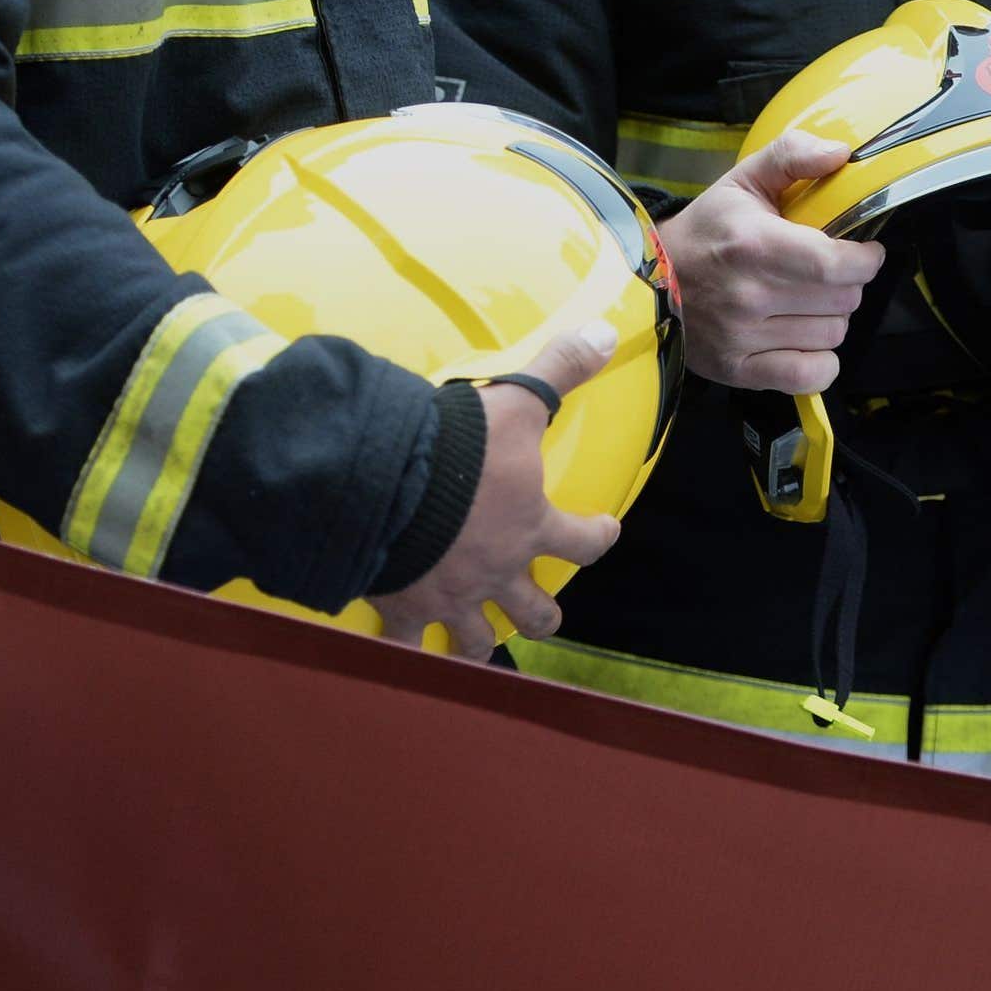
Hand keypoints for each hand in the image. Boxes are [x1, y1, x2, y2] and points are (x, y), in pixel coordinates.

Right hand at [366, 320, 625, 661]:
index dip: (598, 537)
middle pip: (535, 613)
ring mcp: (451, 597)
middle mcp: (497, 572)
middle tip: (540, 614)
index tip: (604, 530)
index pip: (583, 541)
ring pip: (475, 642)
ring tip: (474, 648)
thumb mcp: (516, 401)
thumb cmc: (455, 447)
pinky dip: (405, 654)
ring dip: (478, 645)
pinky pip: (407, 647)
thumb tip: (606, 334)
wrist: (384, 484)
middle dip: (540, 615)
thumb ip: (559, 368)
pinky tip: (403, 656)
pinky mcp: (403, 608)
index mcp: (530, 527)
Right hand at [657, 131, 886, 393]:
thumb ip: (793, 155)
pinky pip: (810, 375)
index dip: (865, 260)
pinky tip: (804, 338)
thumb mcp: (743, 180)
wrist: (651, 278)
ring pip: (832, 335)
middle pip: (842, 300)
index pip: (836, 265)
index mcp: (754, 244)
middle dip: (848, 284)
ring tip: (809, 300)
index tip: (865, 252)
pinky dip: (820, 361)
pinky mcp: (738, 369)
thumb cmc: (706, 229)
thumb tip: (841, 153)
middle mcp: (748, 295)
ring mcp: (742, 337)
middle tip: (831, 273)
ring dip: (832, 317)